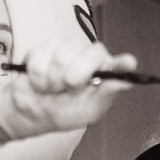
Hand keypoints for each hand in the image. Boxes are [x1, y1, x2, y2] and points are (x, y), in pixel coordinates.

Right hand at [0, 40, 136, 139]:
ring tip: (53, 87)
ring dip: (53, 79)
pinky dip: (38, 75)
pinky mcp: (43, 47)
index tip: (128, 64)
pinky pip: (40, 57)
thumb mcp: (88, 110)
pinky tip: (40, 81)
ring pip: (61, 56)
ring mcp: (64, 48)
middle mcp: (86, 55)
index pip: (116, 62)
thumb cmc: (63, 111)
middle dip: (74, 77)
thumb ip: (106, 94)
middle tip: (67, 88)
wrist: (30, 112)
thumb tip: (125, 82)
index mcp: (102, 70)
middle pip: (87, 55)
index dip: (121, 62)